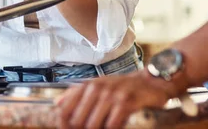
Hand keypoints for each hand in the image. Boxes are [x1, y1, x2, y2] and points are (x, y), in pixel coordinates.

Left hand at [55, 70, 170, 128]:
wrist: (151, 82)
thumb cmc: (122, 87)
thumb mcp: (98, 86)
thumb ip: (77, 94)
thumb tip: (56, 103)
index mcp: (87, 86)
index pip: (64, 110)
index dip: (65, 126)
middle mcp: (97, 88)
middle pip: (77, 122)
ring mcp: (111, 95)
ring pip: (93, 125)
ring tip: (106, 126)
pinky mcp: (126, 102)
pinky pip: (112, 126)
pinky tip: (118, 125)